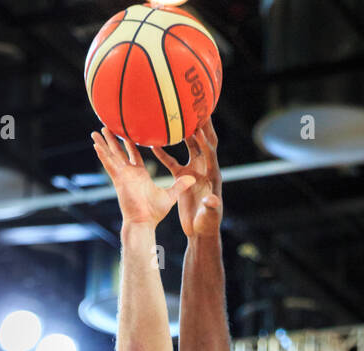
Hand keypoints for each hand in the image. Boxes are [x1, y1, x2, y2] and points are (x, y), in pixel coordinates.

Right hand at [92, 127, 194, 226]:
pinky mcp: (119, 180)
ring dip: (104, 143)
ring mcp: (122, 176)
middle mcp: (129, 173)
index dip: (131, 143)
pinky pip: (109, 165)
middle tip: (106, 126)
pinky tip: (96, 145)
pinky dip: (103, 155)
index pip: (134, 154)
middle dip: (113, 139)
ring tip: (95, 131)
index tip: (128, 132)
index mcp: (140, 175)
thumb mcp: (170, 195)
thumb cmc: (155, 213)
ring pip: (111, 155)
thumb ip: (180, 186)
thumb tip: (193, 179)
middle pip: (119, 152)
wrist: (144, 222)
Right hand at [152, 120, 222, 238]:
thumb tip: (211, 201)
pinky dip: (163, 153)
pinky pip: (172, 161)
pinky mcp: (184, 177)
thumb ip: (211, 208)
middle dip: (201, 124)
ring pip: (189, 146)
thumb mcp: (209, 217)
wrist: (200, 231)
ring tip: (174, 115)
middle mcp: (205, 169)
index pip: (210, 152)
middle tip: (195, 106)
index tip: (197, 128)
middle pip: (204, 141)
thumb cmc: (206, 225)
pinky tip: (152, 144)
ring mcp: (194, 171)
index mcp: (212, 175)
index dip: (204, 141)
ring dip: (183, 131)